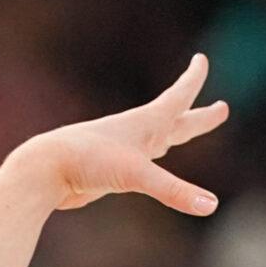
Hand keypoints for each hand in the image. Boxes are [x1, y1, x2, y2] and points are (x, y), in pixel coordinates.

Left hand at [3, 53, 227, 215]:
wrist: (44, 171)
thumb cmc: (88, 162)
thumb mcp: (136, 175)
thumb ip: (174, 191)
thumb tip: (211, 206)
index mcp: (144, 124)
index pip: (177, 97)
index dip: (192, 80)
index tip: (200, 60)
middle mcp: (135, 135)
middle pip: (176, 121)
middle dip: (199, 116)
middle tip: (221, 108)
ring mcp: (121, 154)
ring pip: (156, 141)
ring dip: (173, 134)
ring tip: (179, 132)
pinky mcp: (107, 174)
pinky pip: (137, 167)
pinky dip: (149, 164)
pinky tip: (143, 165)